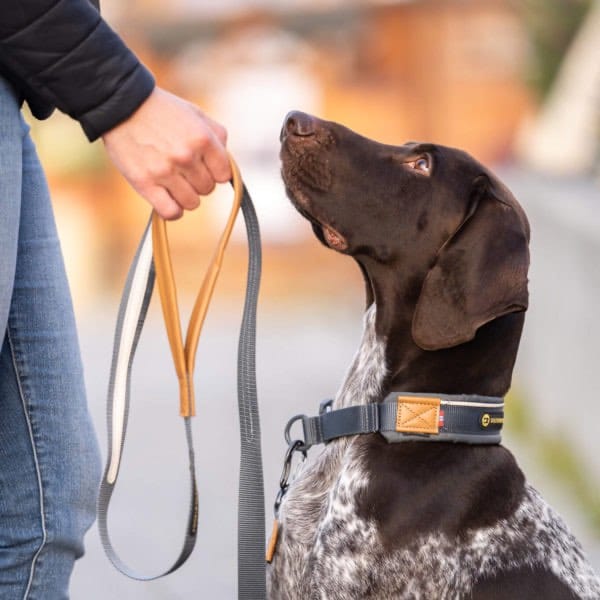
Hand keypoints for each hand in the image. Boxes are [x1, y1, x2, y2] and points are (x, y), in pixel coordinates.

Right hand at [102, 87, 231, 219]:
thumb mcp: (196, 114)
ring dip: (185, 196)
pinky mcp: (145, 183)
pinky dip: (172, 211)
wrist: (121, 107)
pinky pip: (171, 212)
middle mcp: (186, 156)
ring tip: (174, 183)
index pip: (224, 175)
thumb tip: (228, 164)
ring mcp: (165, 171)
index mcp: (202, 139)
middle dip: (198, 182)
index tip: (204, 167)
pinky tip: (168, 200)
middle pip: (207, 190)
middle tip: (183, 170)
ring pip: (192, 203)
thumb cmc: (162, 111)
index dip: (215, 173)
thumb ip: (217, 137)